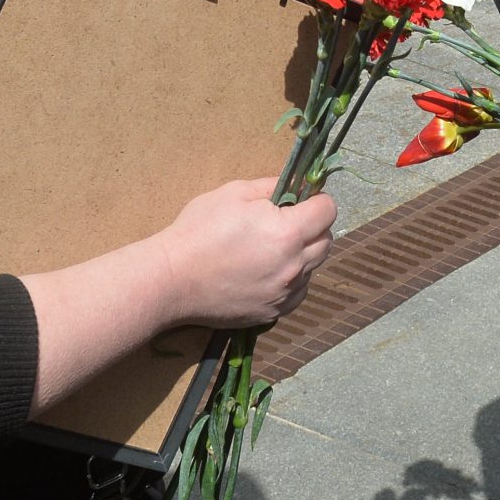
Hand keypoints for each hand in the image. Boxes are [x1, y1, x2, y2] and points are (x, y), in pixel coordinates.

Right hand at [153, 177, 335, 328]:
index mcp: (288, 232)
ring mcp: (284, 293)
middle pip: (326, 241)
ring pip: (313, 268)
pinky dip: (291, 280)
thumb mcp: (234, 193)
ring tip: (271, 248)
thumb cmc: (199, 230)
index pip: (328, 210)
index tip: (300, 201)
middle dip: (314, 227)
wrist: (171, 280)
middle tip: (287, 222)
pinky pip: (297, 292)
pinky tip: (266, 271)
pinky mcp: (272, 312)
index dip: (316, 201)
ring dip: (303, 254)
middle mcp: (294, 266)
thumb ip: (271, 187)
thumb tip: (293, 188)